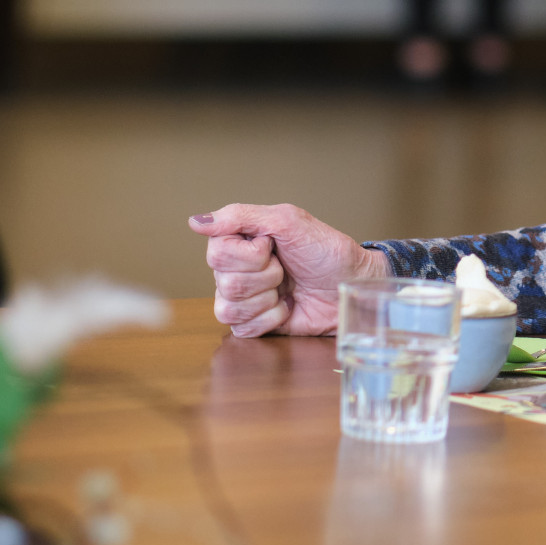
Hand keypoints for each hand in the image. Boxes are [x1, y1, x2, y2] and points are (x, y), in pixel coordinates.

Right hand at [188, 204, 388, 337]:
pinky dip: (270, 318)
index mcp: (239, 240)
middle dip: (265, 275)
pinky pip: (242, 328)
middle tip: (285, 267)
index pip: (217, 253)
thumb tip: (195, 222)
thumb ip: (242, 216)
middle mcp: (234, 268)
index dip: (251, 254)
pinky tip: (286, 307)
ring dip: (267, 298)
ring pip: (228, 307)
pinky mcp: (252, 324)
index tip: (274, 246)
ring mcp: (242, 298)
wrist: (351, 285)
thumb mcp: (290, 221)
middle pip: (223, 281)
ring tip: (286, 288)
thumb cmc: (326, 251)